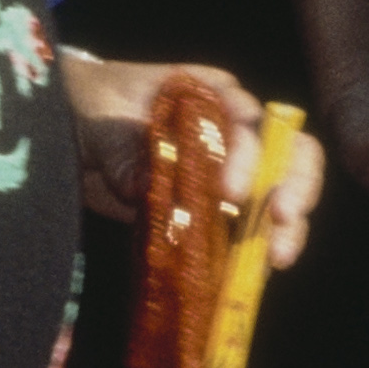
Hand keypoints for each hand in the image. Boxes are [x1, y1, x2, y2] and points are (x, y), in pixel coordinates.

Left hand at [55, 52, 322, 261]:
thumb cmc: (93, 105)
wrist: (74, 130)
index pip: (250, 120)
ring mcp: (228, 171)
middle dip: (295, 185)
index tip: (230, 192)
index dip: (249, 155)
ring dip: (288, 226)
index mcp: (212, 95)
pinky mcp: (214, 209)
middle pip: (290, 152)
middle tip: (282, 217)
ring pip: (279, 193)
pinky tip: (256, 272)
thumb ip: (121, 146)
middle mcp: (232, 129)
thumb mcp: (100, 116)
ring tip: (278, 256)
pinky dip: (255, 249)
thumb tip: (141, 185)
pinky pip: (248, 228)